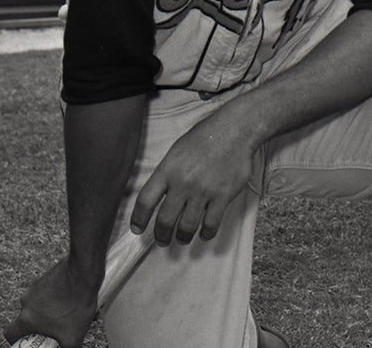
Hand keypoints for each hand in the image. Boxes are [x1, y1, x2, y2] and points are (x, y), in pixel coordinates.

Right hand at [4, 259, 98, 347]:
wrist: (82, 274)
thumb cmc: (74, 303)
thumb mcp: (73, 337)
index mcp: (26, 319)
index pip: (10, 333)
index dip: (16, 340)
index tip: (26, 342)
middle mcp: (26, 301)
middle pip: (28, 319)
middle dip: (42, 326)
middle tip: (55, 330)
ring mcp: (35, 287)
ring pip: (40, 305)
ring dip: (52, 312)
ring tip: (71, 315)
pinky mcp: (46, 277)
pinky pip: (49, 293)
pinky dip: (59, 299)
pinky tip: (75, 302)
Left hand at [129, 111, 256, 245]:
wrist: (234, 131)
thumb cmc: (204, 138)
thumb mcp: (177, 151)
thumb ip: (167, 173)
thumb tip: (158, 195)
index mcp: (168, 170)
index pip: (145, 200)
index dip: (139, 218)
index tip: (137, 229)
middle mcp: (183, 183)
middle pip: (165, 220)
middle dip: (161, 235)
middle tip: (162, 240)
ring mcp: (203, 191)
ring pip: (187, 226)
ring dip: (183, 237)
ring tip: (182, 238)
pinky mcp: (222, 197)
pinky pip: (211, 224)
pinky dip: (206, 233)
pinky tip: (204, 233)